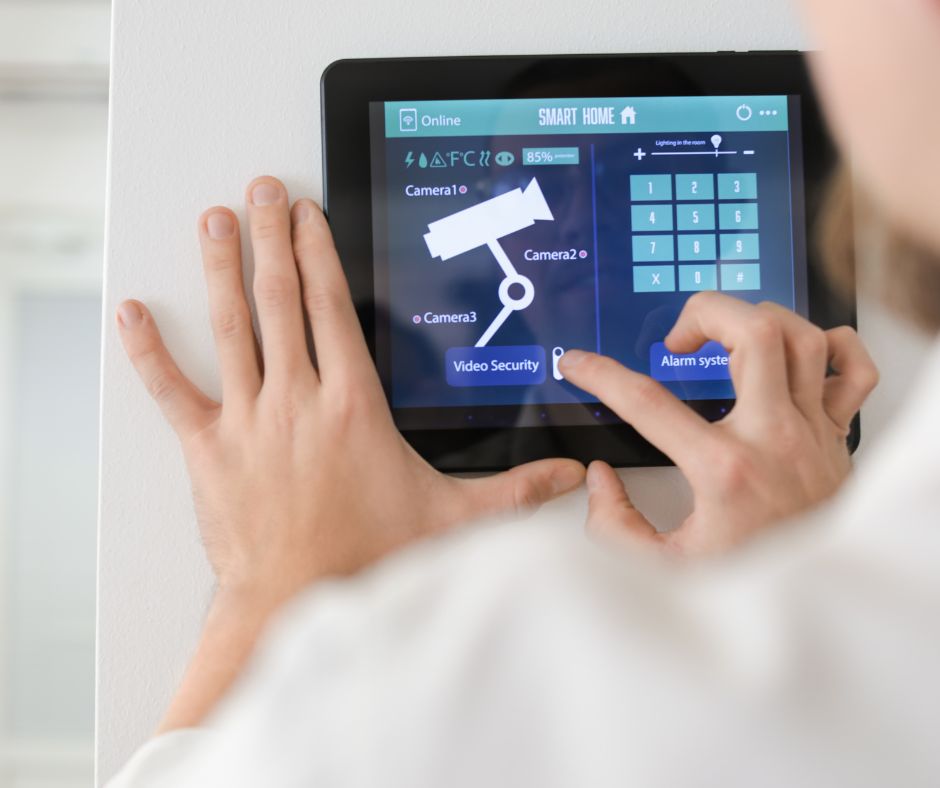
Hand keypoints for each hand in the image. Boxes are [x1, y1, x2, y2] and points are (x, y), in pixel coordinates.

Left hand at [117, 177, 583, 729]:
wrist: (300, 601)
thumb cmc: (371, 556)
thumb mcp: (453, 515)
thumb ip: (516, 487)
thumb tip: (572, 475)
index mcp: (351, 404)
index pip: (332, 307)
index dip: (318, 253)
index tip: (308, 215)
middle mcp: (297, 400)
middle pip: (280, 300)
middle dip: (270, 238)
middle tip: (260, 193)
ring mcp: (248, 421)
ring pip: (231, 328)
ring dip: (221, 269)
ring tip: (214, 222)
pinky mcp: (209, 450)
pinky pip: (171, 391)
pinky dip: (150, 351)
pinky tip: (134, 313)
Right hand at [559, 292, 877, 555]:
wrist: (817, 604)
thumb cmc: (750, 586)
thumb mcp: (661, 570)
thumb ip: (614, 525)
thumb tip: (599, 481)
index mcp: (724, 471)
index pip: (648, 402)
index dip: (601, 375)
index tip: (580, 364)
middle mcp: (773, 439)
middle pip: (752, 333)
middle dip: (703, 312)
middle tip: (677, 338)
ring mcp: (811, 432)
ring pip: (801, 337)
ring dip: (757, 320)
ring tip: (725, 337)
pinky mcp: (836, 437)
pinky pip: (853, 367)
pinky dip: (831, 345)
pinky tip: (795, 354)